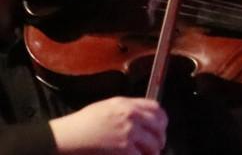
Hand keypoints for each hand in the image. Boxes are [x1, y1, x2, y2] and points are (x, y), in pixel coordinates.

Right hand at [50, 96, 166, 154]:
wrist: (67, 136)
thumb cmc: (81, 123)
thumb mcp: (106, 107)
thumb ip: (126, 109)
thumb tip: (142, 117)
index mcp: (126, 104)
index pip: (156, 109)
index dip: (161, 120)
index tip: (160, 127)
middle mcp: (131, 116)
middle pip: (159, 127)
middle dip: (159, 138)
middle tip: (157, 146)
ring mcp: (129, 133)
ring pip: (153, 144)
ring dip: (152, 152)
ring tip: (147, 154)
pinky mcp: (124, 150)